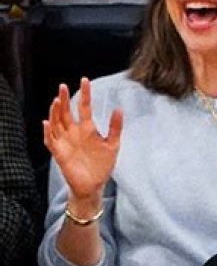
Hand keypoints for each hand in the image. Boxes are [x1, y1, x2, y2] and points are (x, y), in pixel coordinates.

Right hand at [43, 78, 122, 205]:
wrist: (94, 185)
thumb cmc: (102, 165)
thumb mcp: (113, 145)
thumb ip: (115, 128)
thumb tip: (119, 109)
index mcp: (87, 129)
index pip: (84, 107)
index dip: (85, 94)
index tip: (85, 80)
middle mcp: (74, 132)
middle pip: (66, 112)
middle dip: (65, 99)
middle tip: (63, 86)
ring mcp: (65, 141)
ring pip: (57, 123)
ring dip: (55, 112)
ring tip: (57, 101)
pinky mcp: (59, 152)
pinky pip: (51, 140)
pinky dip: (48, 132)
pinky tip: (48, 123)